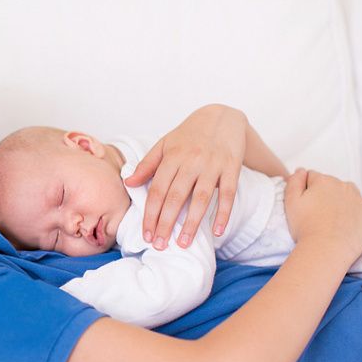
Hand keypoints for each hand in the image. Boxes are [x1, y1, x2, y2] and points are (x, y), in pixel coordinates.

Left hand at [125, 104, 246, 249]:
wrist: (222, 116)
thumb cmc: (189, 135)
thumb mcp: (165, 144)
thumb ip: (147, 165)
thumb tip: (129, 183)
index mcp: (172, 157)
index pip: (157, 190)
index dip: (150, 213)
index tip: (145, 233)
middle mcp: (191, 161)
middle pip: (176, 197)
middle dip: (166, 223)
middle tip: (159, 245)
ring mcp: (213, 165)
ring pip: (201, 198)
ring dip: (192, 223)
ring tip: (183, 243)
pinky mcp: (232, 168)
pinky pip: (229, 194)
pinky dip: (223, 213)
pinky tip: (217, 232)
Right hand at [284, 168, 361, 258]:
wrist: (326, 249)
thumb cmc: (306, 228)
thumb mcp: (290, 201)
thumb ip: (294, 181)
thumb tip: (300, 170)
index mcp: (322, 181)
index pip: (311, 177)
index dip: (305, 189)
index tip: (304, 203)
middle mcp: (342, 185)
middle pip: (330, 184)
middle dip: (323, 194)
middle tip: (315, 213)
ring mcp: (358, 198)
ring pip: (348, 192)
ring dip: (341, 199)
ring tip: (332, 216)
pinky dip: (361, 205)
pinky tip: (352, 214)